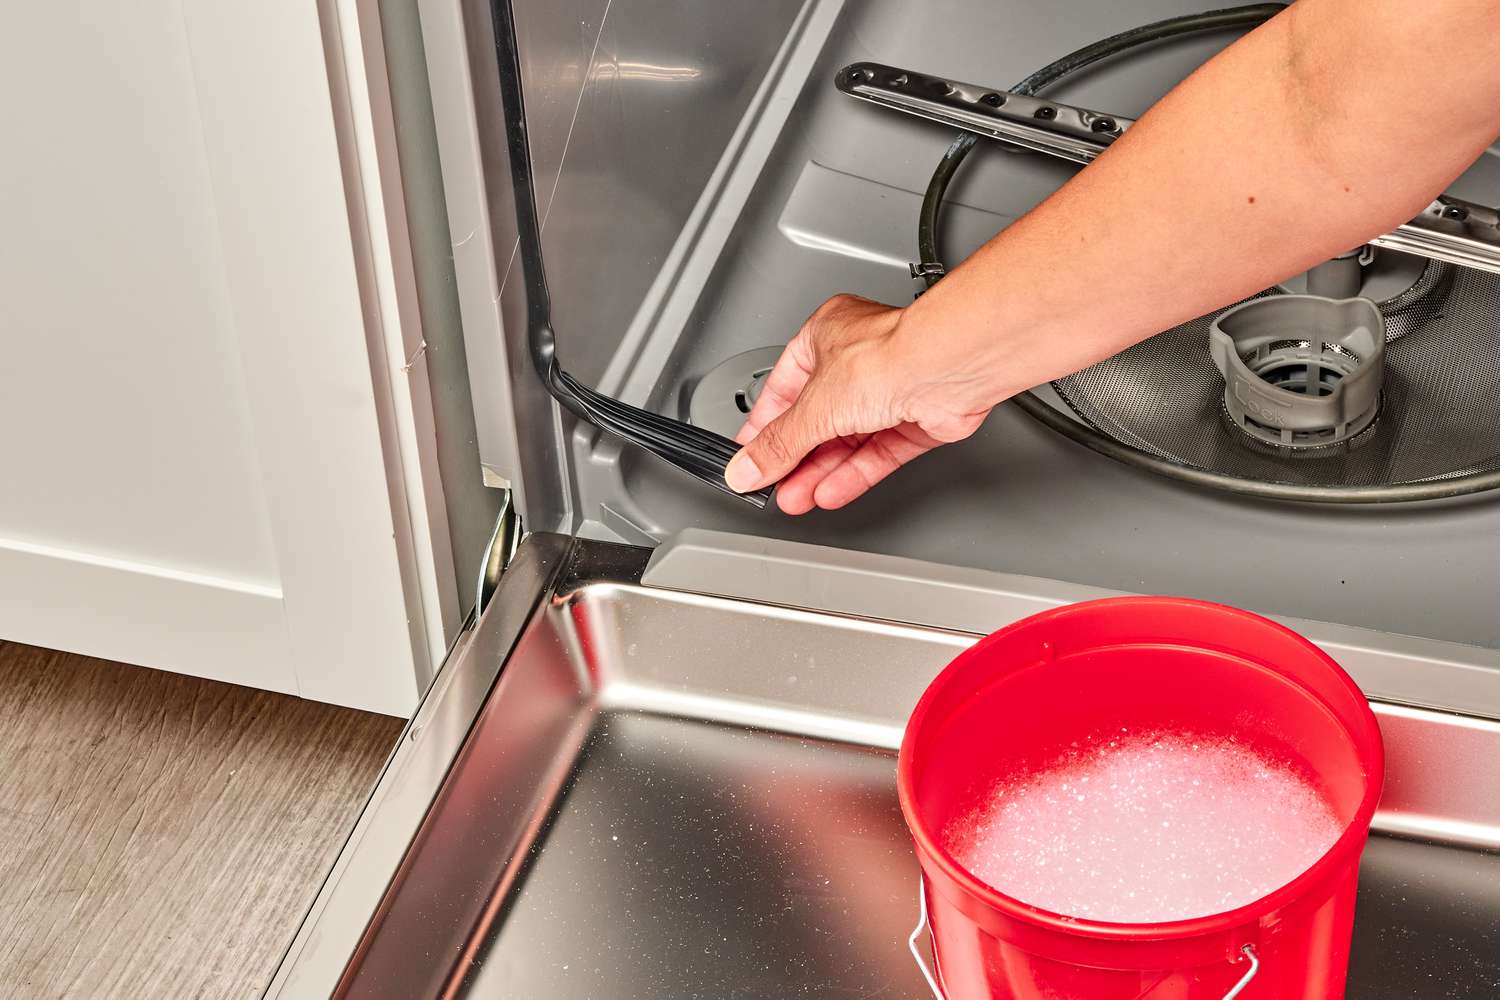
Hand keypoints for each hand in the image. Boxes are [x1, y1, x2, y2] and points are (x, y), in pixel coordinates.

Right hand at [725, 293, 997, 514]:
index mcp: (826, 335)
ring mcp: (892, 388)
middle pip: (818, 418)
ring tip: (796, 497)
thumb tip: (746, 468)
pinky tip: (830, 492)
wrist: (948, 367)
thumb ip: (778, 443)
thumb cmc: (890, 354)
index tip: (749, 456)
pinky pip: (879, 451)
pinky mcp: (918, 418)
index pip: (784, 387)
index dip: (765, 425)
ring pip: (849, 438)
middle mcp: (860, 359)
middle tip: (773, 484)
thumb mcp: (814, 406)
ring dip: (821, 471)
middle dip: (795, 456)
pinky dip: (854, 473)